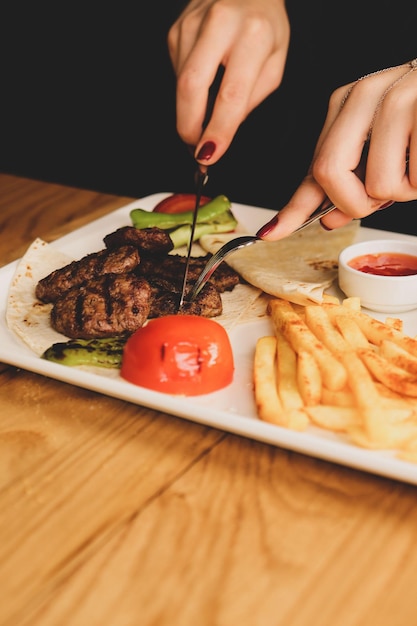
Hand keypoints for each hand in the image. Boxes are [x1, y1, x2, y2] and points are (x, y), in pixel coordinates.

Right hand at [168, 0, 289, 163]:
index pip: (230, 95)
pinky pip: (177, 73)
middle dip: (189, 127)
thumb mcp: (274, 64)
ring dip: (189, 110)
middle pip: (191, 88)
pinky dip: (189, 90)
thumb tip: (221, 131)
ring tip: (204, 116)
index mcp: (252, 36)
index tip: (210, 155)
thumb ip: (250, 100)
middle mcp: (219, 25)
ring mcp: (191, 25)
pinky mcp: (175, 30)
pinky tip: (203, 82)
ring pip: (180, 85)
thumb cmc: (265, 27)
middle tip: (196, 148)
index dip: (217, 131)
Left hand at [257, 60, 416, 239]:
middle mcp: (366, 93)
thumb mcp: (384, 149)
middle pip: (329, 174)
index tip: (270, 234)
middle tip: (378, 201)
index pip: (314, 167)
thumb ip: (353, 182)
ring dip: (404, 192)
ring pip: (378, 185)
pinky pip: (414, 179)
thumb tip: (328, 218)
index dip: (292, 208)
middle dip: (353, 204)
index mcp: (348, 102)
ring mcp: (399, 97)